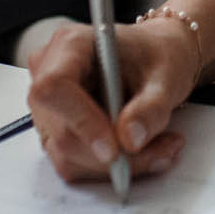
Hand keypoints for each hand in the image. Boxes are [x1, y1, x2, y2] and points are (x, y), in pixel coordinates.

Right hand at [26, 19, 195, 183]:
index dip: (81, 121)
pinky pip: (75, 164)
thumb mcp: (167, 76)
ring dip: (119, 164)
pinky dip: (112, 168)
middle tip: (164, 150)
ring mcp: (47, 107)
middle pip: (62, 131)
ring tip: (163, 148)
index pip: (54, 88)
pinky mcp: (55, 132)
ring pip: (69, 155)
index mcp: (70, 44)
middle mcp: (48, 74)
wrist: (155, 59)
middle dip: (113, 154)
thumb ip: (151, 107)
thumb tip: (129, 140)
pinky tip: (145, 152)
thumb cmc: (156, 55)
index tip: (114, 149)